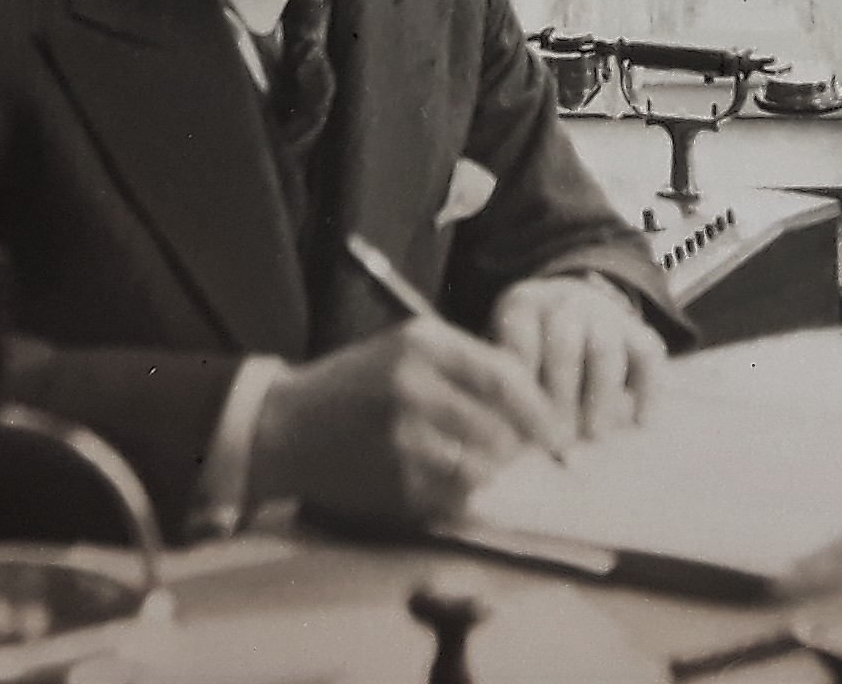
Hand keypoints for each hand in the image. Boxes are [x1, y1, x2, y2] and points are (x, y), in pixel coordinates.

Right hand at [251, 318, 571, 522]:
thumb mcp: (406, 349)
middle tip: (517, 453)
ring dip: (490, 471)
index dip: (539, 408)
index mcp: (422, 345)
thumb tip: (532, 401)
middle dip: (518, 446)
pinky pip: (455, 497)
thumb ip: (467, 365)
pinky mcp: (395, 484)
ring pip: (484, 467)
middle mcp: (414, 387)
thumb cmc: (354, 384)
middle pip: (501, 427)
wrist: (284, 426)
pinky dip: (461, 493)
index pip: (505, 376)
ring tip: (474, 463)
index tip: (556, 431)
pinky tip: (441, 479)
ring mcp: (404, 440)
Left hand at [490, 275, 665, 443]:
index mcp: (523, 305)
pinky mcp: (636, 328)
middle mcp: (563, 302)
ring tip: (594, 436)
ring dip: (600, 397)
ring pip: (604, 350)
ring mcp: (602, 311)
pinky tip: (640, 423)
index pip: (520, 342)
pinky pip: (647, 355)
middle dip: (560, 396)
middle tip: (557, 440)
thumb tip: (518, 445)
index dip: (522, 387)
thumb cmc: (530, 348)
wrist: (571, 306)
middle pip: (562, 346)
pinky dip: (647, 390)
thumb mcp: (509, 355)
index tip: (521, 427)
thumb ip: (512, 391)